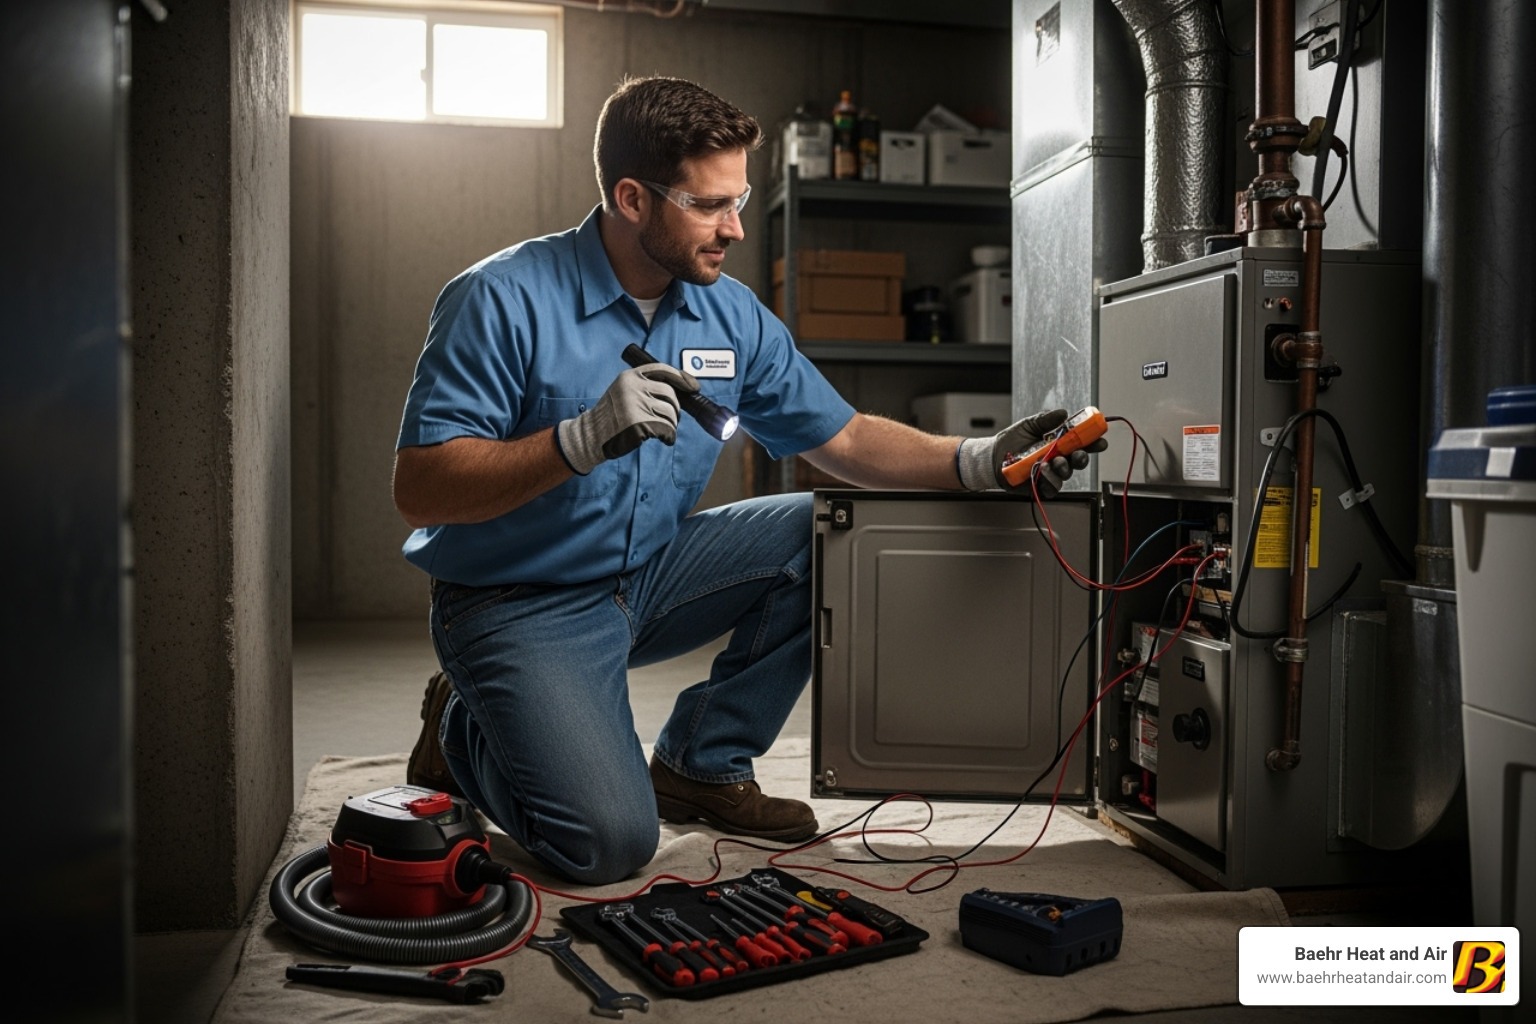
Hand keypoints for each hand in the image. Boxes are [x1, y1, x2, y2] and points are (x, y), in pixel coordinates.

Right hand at [555, 362, 699, 474]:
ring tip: (664, 430)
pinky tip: (665, 439)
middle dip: (676, 408)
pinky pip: (666, 429)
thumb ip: (644, 386)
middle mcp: (633, 387)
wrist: (592, 435)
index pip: (662, 370)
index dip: (681, 377)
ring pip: (670, 412)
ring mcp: (635, 405)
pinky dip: (670, 436)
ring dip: (673, 424)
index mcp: (630, 376)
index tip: (693, 387)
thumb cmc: (611, 415)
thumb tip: (678, 388)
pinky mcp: (639, 424)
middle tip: (673, 418)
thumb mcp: (622, 390)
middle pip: (670, 393)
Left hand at [956, 408, 1107, 497]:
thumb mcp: (1029, 424)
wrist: (992, 456)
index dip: (1092, 443)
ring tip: (1054, 461)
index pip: (1080, 443)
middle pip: (1078, 461)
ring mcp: (1049, 473)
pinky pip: (1051, 488)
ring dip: (1063, 468)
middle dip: (1082, 458)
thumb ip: (1046, 419)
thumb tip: (1063, 413)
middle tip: (1077, 454)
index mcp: (1059, 443)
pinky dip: (1050, 481)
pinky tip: (1044, 472)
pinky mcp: (1040, 485)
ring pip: (1066, 474)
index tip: (1100, 441)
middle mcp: (1057, 459)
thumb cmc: (1011, 441)